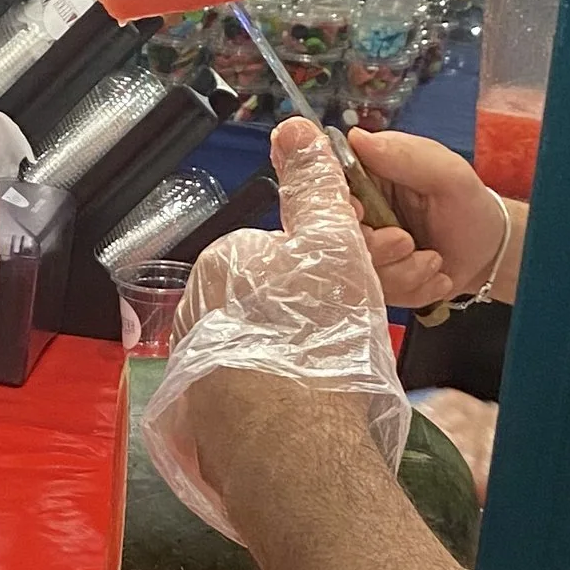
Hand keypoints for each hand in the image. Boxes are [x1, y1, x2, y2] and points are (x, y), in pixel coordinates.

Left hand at [142, 118, 409, 541]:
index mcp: (222, 263)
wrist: (294, 446)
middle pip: (276, 299)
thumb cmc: (316, 338)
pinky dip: (285, 398)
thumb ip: (314, 186)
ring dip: (308, 353)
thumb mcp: (330, 243)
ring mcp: (197, 369)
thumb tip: (294, 124)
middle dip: (325, 307)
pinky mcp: (204, 422)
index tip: (373, 280)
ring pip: (267, 345)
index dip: (340, 264)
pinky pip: (254, 395)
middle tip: (365, 332)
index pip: (287, 251)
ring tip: (345, 376)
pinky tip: (315, 409)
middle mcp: (196, 312)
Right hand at [344, 127, 512, 312]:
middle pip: (332, 238)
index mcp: (364, 176)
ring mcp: (362, 250)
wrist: (488, 252)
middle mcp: (356, 214)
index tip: (361, 213)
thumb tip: (357, 137)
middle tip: (408, 243)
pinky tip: (433, 277)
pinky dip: (411, 290)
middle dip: (375, 249)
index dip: (335, 205)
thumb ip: (406, 155)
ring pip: (356, 272)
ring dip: (401, 273)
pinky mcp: (373, 280)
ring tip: (433, 261)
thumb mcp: (447, 173)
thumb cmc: (469, 206)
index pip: (324, 186)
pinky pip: (376, 294)